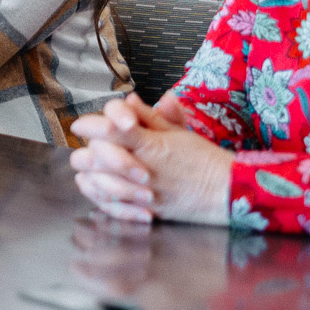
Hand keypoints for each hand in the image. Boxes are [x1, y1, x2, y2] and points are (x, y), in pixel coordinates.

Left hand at [69, 95, 230, 224]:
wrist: (228, 192)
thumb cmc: (204, 159)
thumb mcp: (178, 132)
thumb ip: (150, 116)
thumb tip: (129, 100)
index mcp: (150, 143)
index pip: (110, 128)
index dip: (91, 124)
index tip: (81, 124)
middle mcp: (142, 166)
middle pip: (96, 154)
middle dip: (90, 147)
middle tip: (92, 145)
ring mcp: (141, 191)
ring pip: (97, 180)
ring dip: (91, 171)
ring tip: (92, 165)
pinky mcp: (144, 209)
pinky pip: (108, 204)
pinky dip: (97, 194)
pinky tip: (94, 185)